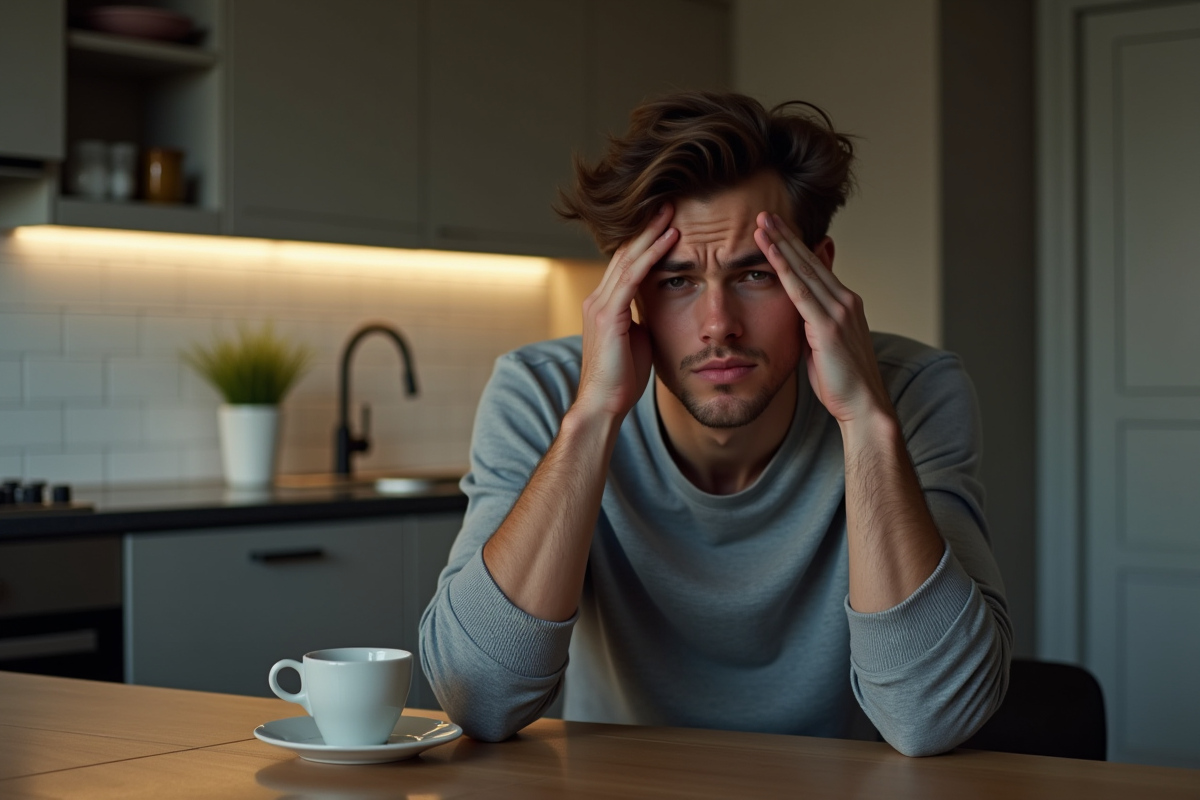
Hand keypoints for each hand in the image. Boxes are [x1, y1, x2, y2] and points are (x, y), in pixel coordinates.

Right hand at [575, 204, 677, 420]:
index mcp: (604, 304)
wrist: (604, 405)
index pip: (626, 263)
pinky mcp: (608, 315)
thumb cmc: (623, 378)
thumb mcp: (637, 340)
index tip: (665, 220)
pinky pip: (633, 277)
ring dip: (652, 233)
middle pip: (625, 253)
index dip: (644, 241)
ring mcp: (600, 305)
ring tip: (671, 210)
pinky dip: (653, 255)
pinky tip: (670, 239)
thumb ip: (643, 318)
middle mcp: (598, 298)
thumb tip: (658, 306)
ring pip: (629, 259)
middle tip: (668, 202)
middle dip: (647, 227)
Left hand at [754, 212, 890, 424]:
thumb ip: (812, 324)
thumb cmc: (841, 382)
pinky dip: (783, 267)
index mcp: (845, 304)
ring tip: (762, 222)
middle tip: (765, 213)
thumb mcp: (823, 345)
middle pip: (810, 259)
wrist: (863, 406)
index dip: (795, 246)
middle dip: (786, 235)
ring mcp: (839, 310)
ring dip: (781, 243)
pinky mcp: (828, 324)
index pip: (815, 267)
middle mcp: (845, 300)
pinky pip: (800, 289)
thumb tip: (799, 313)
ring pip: (804, 268)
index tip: (777, 228)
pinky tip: (769, 251)